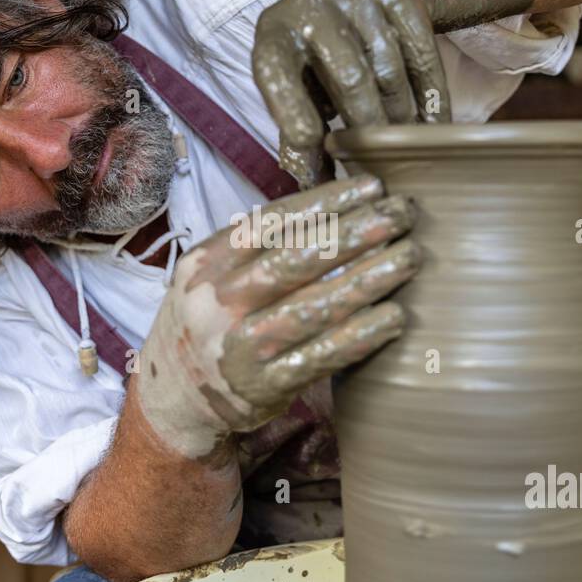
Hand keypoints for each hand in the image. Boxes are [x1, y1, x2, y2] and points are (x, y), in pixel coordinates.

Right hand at [133, 175, 419, 460]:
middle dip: (354, 234)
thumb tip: (340, 204)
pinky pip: (320, 357)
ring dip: (367, 280)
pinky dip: (360, 336)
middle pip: (294, 261)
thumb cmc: (210, 319)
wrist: (171, 394)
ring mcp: (240, 348)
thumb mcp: (214, 275)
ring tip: (410, 258)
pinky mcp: (264, 388)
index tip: (373, 187)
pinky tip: (395, 317)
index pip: (272, 222)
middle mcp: (218, 304)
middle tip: (402, 215)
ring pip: (312, 308)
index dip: (325, 202)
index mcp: (208, 264)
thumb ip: (260, 247)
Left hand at [252, 0, 452, 188]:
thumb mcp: (297, 94)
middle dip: (368, 124)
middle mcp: (310, 3)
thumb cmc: (314, 65)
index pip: (275, 72)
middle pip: (349, 75)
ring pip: (389, 66)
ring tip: (404, 144)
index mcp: (273, 35)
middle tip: (381, 160)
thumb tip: (315, 188)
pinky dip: (431, 93)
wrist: (351, 1)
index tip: (314, 145)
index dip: (291, 110)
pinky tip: (434, 124)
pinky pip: (421, 49)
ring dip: (400, 113)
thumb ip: (300, 139)